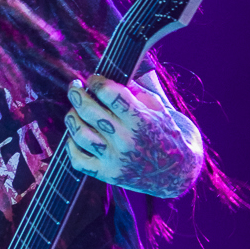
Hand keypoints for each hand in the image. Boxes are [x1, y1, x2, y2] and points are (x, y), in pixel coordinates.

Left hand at [64, 72, 202, 197]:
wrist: (178, 173)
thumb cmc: (168, 134)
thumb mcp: (160, 107)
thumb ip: (137, 89)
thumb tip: (113, 73)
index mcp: (142, 120)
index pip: (110, 94)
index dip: (97, 82)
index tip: (93, 79)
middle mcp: (126, 140)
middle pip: (89, 111)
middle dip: (77, 94)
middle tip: (75, 87)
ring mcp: (115, 160)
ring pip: (80, 134)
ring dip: (72, 118)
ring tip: (73, 110)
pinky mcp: (108, 175)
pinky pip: (78, 160)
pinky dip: (71, 145)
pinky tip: (74, 135)